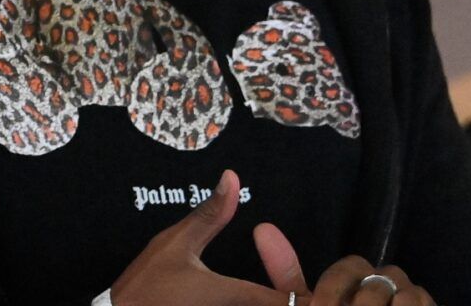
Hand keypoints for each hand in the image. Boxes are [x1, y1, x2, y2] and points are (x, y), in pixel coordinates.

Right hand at [112, 171, 303, 305]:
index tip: (322, 291)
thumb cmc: (148, 283)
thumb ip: (211, 215)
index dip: (311, 297)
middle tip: (308, 293)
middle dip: (295, 300)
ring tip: (288, 296)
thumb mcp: (176, 243)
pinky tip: (252, 303)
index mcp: (234, 295)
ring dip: (271, 304)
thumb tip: (232, 178)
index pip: (289, 302)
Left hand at [253, 225, 433, 305]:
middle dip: (359, 304)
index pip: (352, 266)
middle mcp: (391, 285)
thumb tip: (263, 228)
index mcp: (361, 281)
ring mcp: (417, 301)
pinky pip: (423, 304)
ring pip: (407, 294)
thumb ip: (289, 276)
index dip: (332, 288)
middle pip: (379, 280)